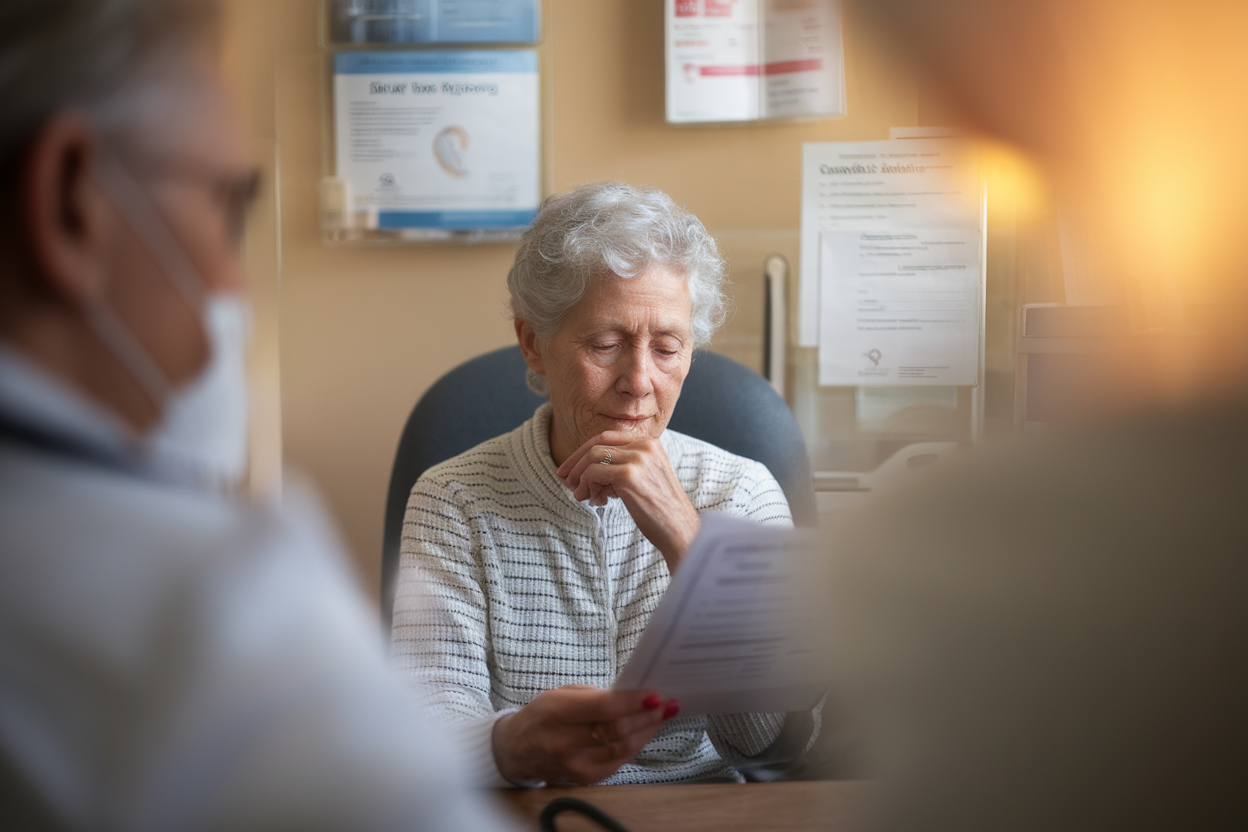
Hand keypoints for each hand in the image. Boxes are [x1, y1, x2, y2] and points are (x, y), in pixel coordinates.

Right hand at [492, 686, 678, 784]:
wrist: (518, 748)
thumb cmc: (544, 714)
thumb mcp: (561, 694)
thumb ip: (596, 696)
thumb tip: (635, 696)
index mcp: (556, 712)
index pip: (603, 708)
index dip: (633, 702)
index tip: (655, 694)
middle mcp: (564, 742)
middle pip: (618, 730)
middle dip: (647, 716)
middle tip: (666, 704)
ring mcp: (574, 765)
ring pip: (623, 749)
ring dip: (647, 731)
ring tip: (662, 716)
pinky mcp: (584, 779)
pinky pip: (618, 762)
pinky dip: (635, 745)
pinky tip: (645, 732)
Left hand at [557, 431, 700, 570]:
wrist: (680, 530)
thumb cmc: (660, 510)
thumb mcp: (643, 478)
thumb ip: (620, 468)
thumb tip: (582, 471)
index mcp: (649, 443)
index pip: (607, 437)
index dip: (584, 451)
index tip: (570, 468)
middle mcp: (644, 446)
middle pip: (597, 443)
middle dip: (576, 461)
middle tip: (563, 478)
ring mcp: (638, 459)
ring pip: (592, 457)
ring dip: (581, 478)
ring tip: (583, 496)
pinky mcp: (629, 475)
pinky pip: (593, 473)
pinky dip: (586, 486)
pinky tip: (593, 501)